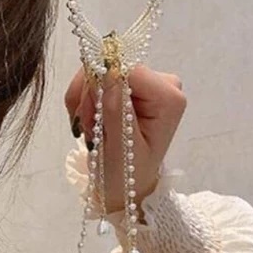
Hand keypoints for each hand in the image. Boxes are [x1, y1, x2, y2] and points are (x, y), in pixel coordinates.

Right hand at [64, 64, 186, 216]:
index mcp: (168, 98)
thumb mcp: (119, 146)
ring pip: (100, 71)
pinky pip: (98, 77)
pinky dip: (85, 99)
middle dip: (90, 96)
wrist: (126, 185)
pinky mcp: (131, 84)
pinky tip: (89, 121)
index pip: (127, 69)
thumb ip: (115, 108)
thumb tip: (106, 71)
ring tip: (88, 128)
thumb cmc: (126, 173)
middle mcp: (163, 84)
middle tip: (87, 127)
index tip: (89, 116)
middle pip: (113, 67)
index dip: (99, 86)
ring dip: (84, 100)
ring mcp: (147, 83)